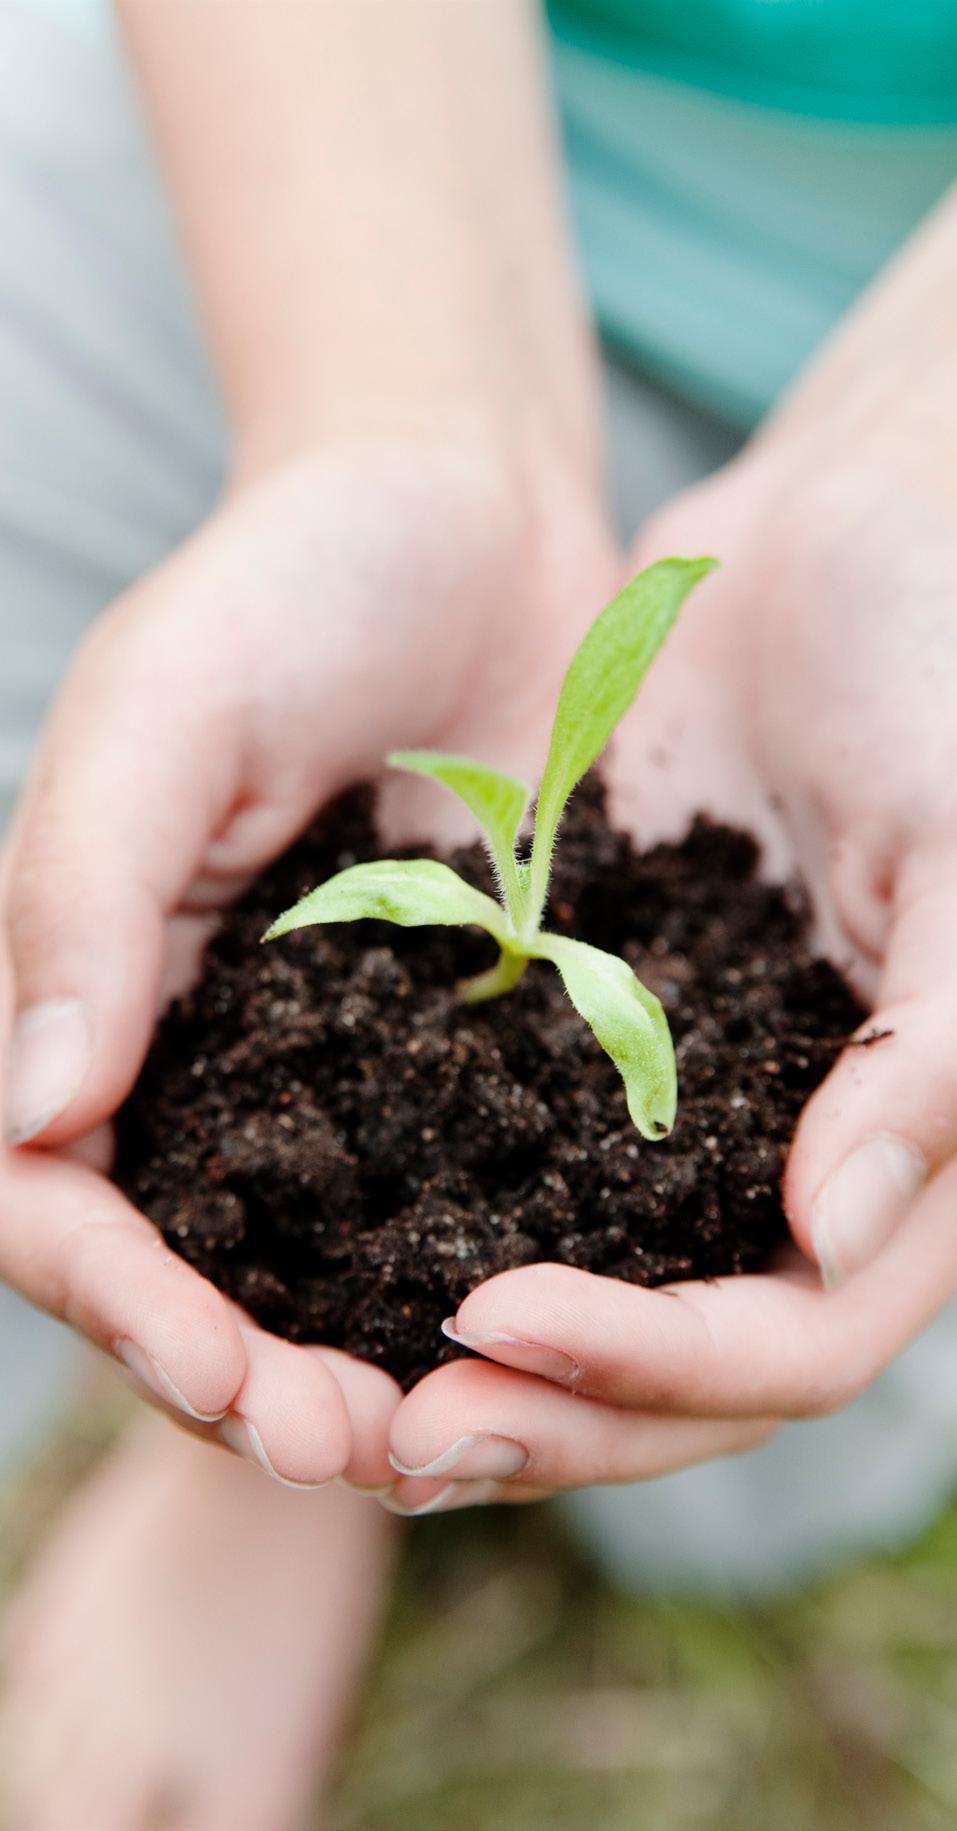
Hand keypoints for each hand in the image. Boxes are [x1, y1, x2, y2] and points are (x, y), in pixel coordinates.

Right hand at [0, 428, 614, 1487]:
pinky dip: (473, 1275)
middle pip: (186, 1269)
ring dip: (361, 1368)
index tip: (213, 1368)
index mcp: (95, 986)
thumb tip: (33, 1110)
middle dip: (245, 1378)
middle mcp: (206, 1051)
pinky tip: (541, 1325)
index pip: (57, 1191)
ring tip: (442, 1431)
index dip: (114, 1298)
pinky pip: (455, 1190)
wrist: (471, 515)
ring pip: (318, 1268)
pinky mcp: (463, 1047)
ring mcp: (336, 1062)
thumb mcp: (166, 708)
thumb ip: (85, 898)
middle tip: (348, 1444)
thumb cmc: (292, 579)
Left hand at [385, 273, 956, 1511]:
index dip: (666, 1364)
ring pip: (599, 1292)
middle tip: (399, 1436)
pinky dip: (445, 1217)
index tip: (502, 1319)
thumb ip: (939, 1053)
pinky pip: (524, 1159)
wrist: (847, 535)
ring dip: (486, 1361)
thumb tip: (834, 1243)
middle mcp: (804, 1157)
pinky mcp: (605, 1032)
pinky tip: (333, 1233)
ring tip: (346, 1387)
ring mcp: (699, 1105)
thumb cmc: (945, 665)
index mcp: (912, 1145)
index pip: (805, 1333)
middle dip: (554, 1412)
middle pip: (689, 1365)